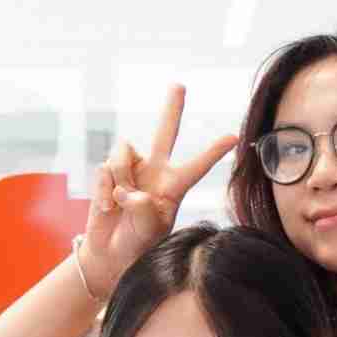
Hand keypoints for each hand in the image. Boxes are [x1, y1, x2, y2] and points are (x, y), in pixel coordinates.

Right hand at [80, 85, 238, 288]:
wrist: (111, 252)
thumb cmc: (138, 244)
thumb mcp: (149, 232)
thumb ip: (144, 210)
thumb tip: (129, 190)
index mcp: (174, 187)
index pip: (196, 167)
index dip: (213, 152)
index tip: (233, 137)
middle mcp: (155, 172)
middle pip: (164, 133)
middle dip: (171, 108)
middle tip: (180, 84)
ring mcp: (132, 170)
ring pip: (123, 154)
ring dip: (119, 180)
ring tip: (120, 205)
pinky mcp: (108, 173)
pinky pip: (104, 170)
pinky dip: (103, 190)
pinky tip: (108, 207)